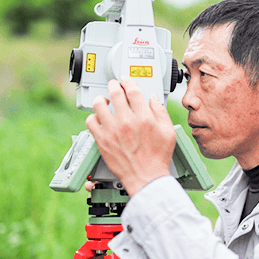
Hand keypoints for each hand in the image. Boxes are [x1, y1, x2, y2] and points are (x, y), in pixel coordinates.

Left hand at [85, 77, 175, 196]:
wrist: (146, 177)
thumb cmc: (158, 158)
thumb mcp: (168, 132)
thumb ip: (161, 112)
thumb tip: (153, 99)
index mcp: (144, 117)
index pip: (133, 91)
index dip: (128, 82)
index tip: (125, 81)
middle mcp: (127, 122)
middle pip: (115, 93)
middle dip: (113, 85)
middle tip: (113, 85)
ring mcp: (112, 131)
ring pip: (99, 105)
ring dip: (101, 99)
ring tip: (103, 100)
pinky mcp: (102, 141)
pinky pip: (90, 122)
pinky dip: (93, 117)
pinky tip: (98, 118)